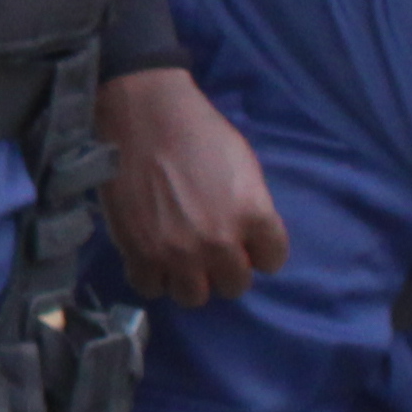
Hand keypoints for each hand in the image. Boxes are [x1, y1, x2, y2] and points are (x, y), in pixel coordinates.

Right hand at [97, 64, 285, 306]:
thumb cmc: (198, 130)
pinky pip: (150, 288)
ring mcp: (178, 252)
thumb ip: (251, 208)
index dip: (257, 250)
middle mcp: (220, 243)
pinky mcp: (139, 253)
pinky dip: (151, 276)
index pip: (272, 261)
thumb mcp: (244, 166)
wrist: (143, 114)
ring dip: (188, 279)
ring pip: (194, 296)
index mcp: (254, 216)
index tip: (243, 240)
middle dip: (223, 268)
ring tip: (177, 257)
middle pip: (235, 285)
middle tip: (207, 247)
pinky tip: (149, 255)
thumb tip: (247, 238)